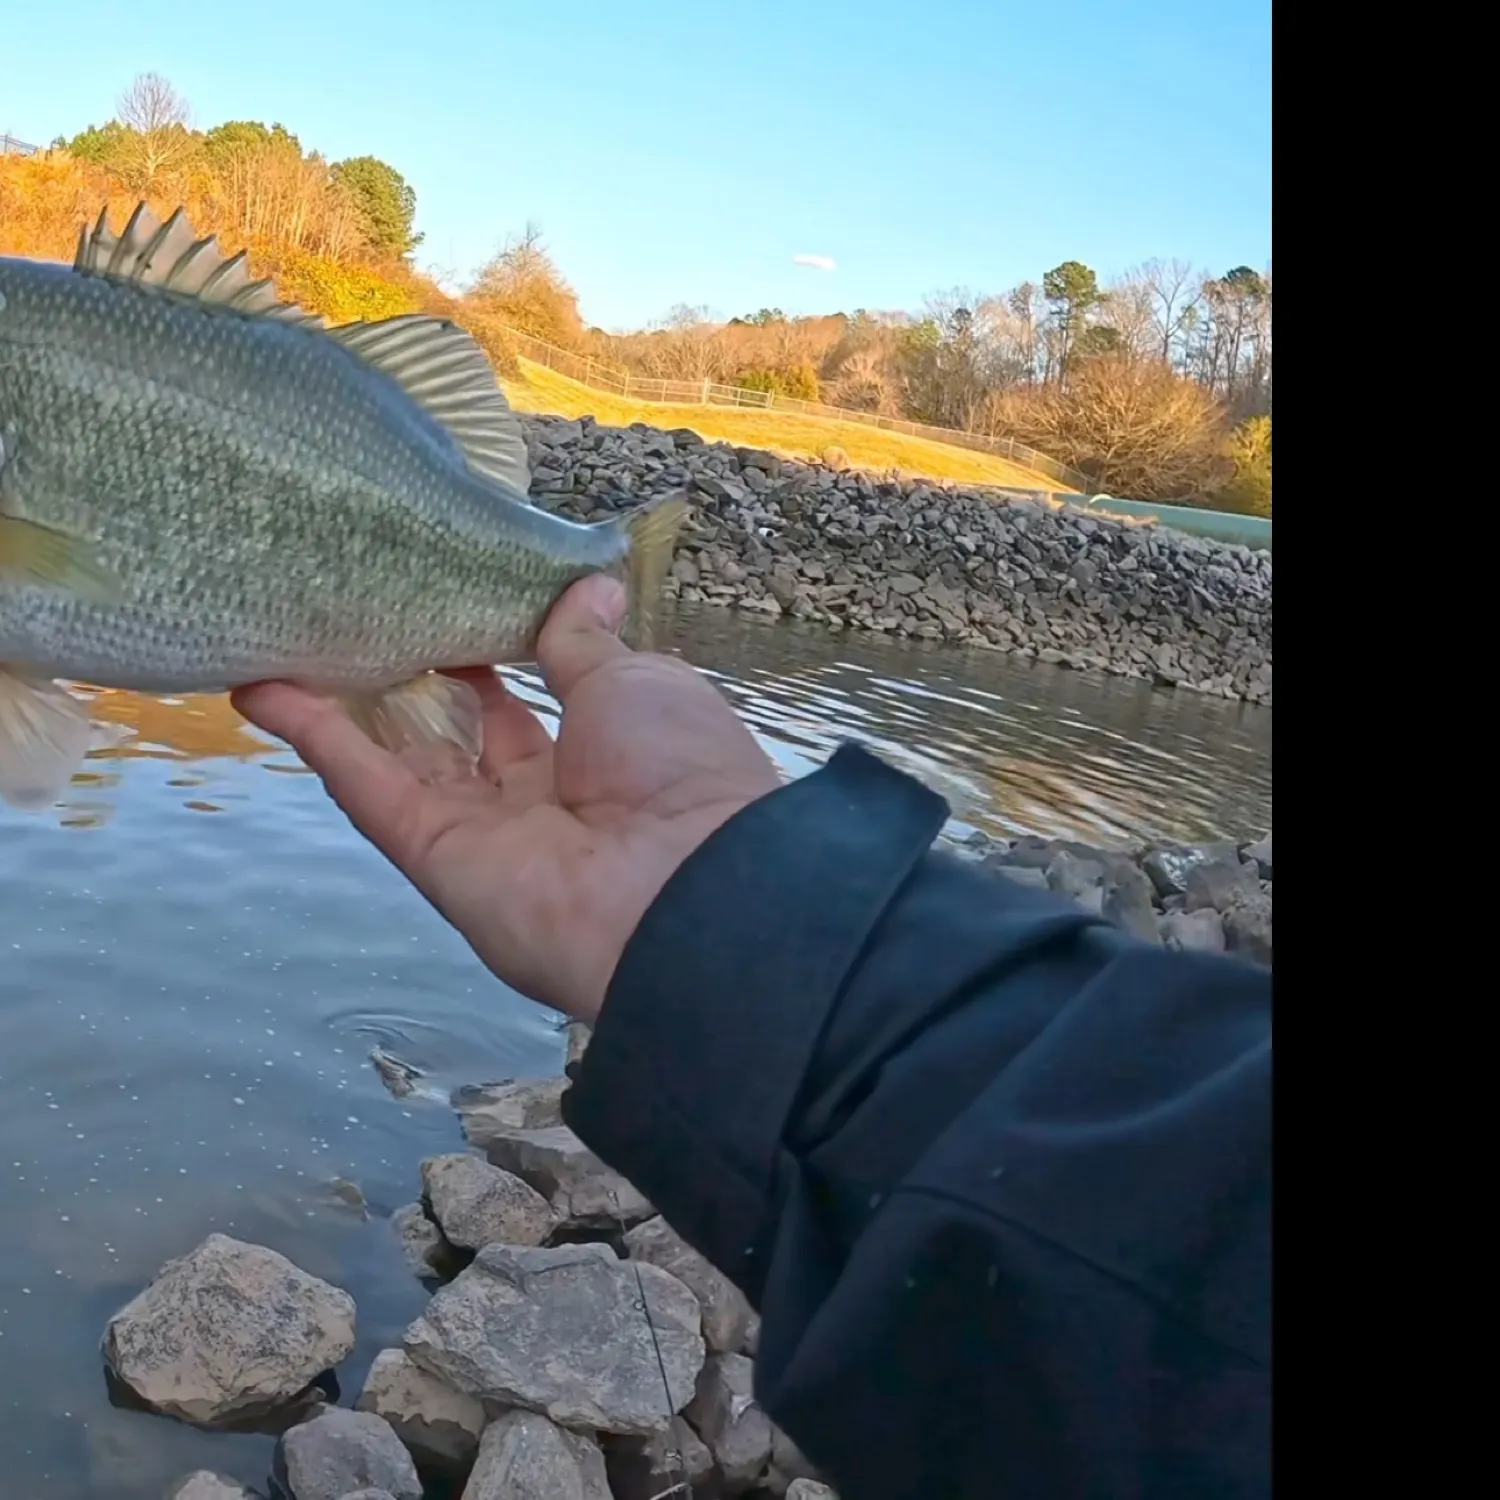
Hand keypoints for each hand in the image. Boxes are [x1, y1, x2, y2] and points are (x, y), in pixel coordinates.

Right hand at [231, 576, 781, 1022]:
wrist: (682, 889)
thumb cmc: (677, 770)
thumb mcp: (636, 684)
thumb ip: (588, 644)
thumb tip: (590, 583)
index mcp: (598, 755)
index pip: (522, 705)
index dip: (480, 656)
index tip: (436, 599)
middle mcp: (535, 798)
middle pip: (450, 736)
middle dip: (404, 681)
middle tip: (351, 616)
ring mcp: (479, 831)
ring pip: (395, 759)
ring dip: (338, 705)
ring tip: (284, 639)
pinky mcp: (432, 855)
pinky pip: (368, 788)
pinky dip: (315, 738)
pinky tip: (262, 686)